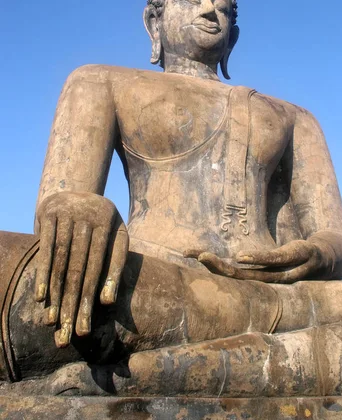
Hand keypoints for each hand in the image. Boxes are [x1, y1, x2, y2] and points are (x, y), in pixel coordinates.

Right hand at [34, 192, 128, 346]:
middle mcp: (87, 216)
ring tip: (53, 323)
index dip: (90, 299)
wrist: (76, 189)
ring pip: (61, 261)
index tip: (84, 329)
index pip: (98, 267)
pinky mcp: (48, 213)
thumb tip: (107, 302)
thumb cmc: (101, 223)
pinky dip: (43, 274)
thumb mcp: (116, 237)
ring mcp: (67, 213)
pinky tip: (42, 298)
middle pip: (78, 268)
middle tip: (67, 335)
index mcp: (108, 222)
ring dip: (56, 294)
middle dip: (73, 303)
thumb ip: (115, 267)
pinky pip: (45, 249)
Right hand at [185, 239, 333, 282]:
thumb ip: (255, 261)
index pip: (231, 276)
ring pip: (250, 273)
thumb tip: (233, 255)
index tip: (188, 254)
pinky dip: (255, 259)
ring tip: (205, 257)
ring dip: (226, 267)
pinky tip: (239, 257)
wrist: (326, 258)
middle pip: (236, 277)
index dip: (211, 267)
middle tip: (194, 256)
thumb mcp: (273, 260)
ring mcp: (281, 271)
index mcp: (261, 279)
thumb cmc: (295, 260)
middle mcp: (268, 280)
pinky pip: (272, 261)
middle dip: (213, 268)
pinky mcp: (295, 258)